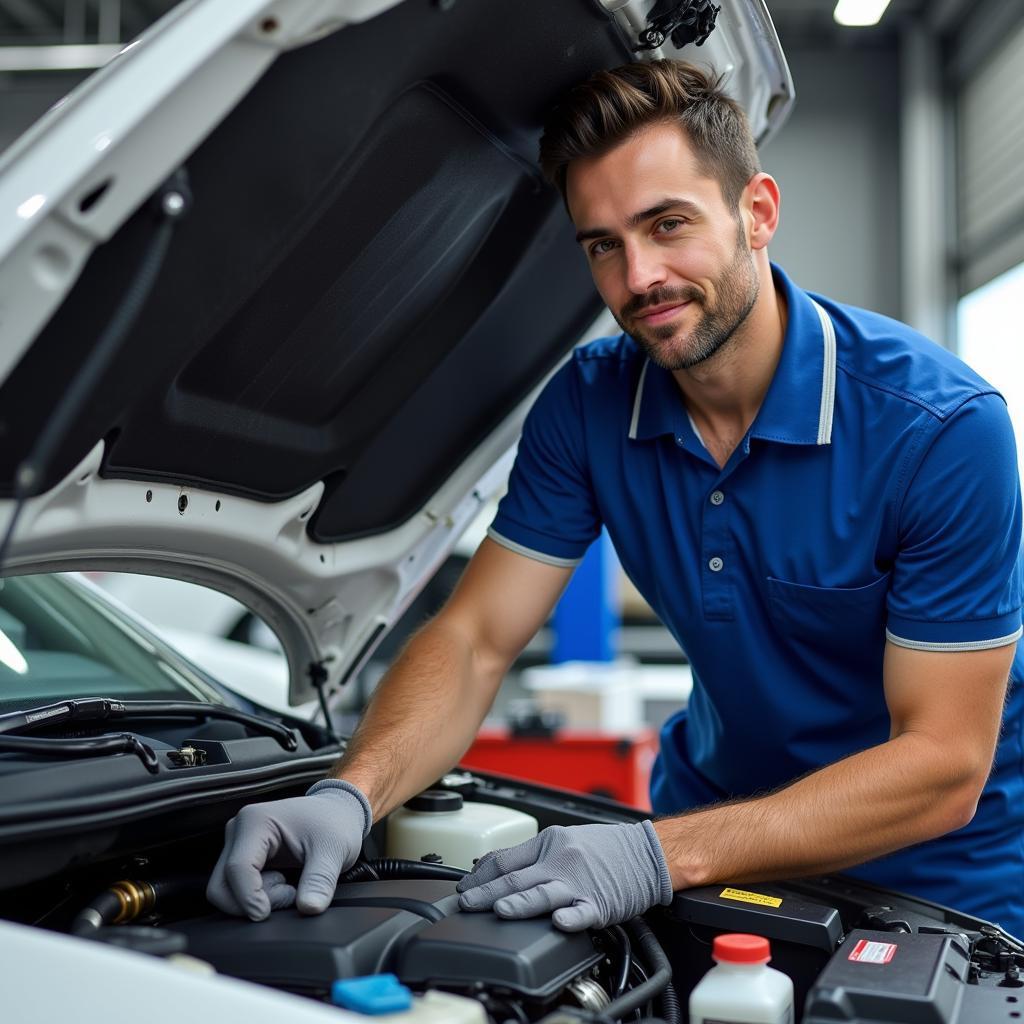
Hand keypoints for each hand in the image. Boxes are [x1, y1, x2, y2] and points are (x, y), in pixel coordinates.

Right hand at [206, 779, 371, 920]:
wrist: (338, 813)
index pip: (237, 869)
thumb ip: (320, 880)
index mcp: (255, 821)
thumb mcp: (333, 850)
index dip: (250, 898)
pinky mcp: (243, 855)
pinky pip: (235, 887)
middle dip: (249, 902)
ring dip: (253, 899)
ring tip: (288, 888)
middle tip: (287, 895)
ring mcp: (238, 843)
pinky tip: (282, 885)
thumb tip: (309, 908)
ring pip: (225, 889)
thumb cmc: (334, 823)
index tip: (268, 913)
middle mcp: (239, 829)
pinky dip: (255, 896)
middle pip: (221, 884)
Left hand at [456, 821, 672, 930]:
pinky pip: (583, 911)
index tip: (462, 887)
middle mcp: (561, 860)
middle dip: (486, 892)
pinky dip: (571, 917)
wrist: (647, 852)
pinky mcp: (600, 902)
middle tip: (465, 903)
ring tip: (500, 910)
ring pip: (543, 892)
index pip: (506, 858)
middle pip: (517, 876)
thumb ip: (533, 854)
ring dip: (520, 902)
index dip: (480, 873)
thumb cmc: (606, 849)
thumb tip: (495, 866)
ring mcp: (580, 882)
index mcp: (550, 843)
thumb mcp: (565, 839)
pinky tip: (560, 922)